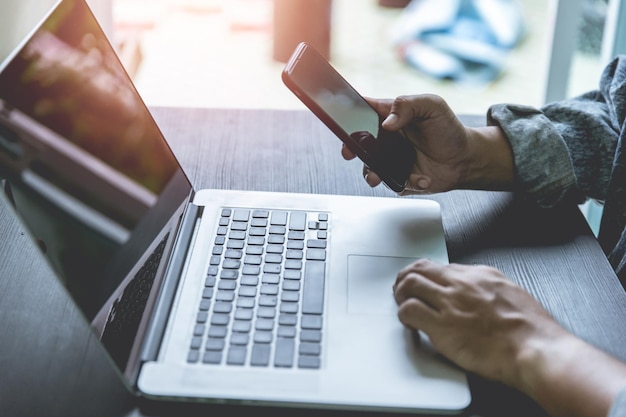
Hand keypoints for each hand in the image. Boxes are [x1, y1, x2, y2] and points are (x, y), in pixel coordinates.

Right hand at [341, 94, 513, 193]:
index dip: (349, 114)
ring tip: (377, 176)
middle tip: (350, 152)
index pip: (363, 110)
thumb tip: (387, 121)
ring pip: (369, 168)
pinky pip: (392, 183)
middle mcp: (386, 138)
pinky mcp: (398, 178)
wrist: (465, 160)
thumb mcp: (432, 106)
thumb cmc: (448, 129)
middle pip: (359, 142)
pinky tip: (421, 177)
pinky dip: (407, 182)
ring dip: (371, 173)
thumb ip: (408, 105)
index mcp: (390, 116)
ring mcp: (390, 160)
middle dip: (350, 148)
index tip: (345, 121)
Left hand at [393, 259, 625, 416]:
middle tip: (402, 290)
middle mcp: (461, 284)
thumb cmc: (530, 330)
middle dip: (406, 278)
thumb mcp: (511, 293)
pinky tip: (410, 323)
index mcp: (479, 275)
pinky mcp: (441, 326)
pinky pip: (409, 310)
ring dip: (401, 294)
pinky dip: (404, 315)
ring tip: (402, 305)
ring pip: (409, 284)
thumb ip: (488, 289)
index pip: (440, 266)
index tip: (423, 284)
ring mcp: (450, 303)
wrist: (535, 349)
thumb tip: (475, 293)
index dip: (427, 276)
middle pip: (420, 269)